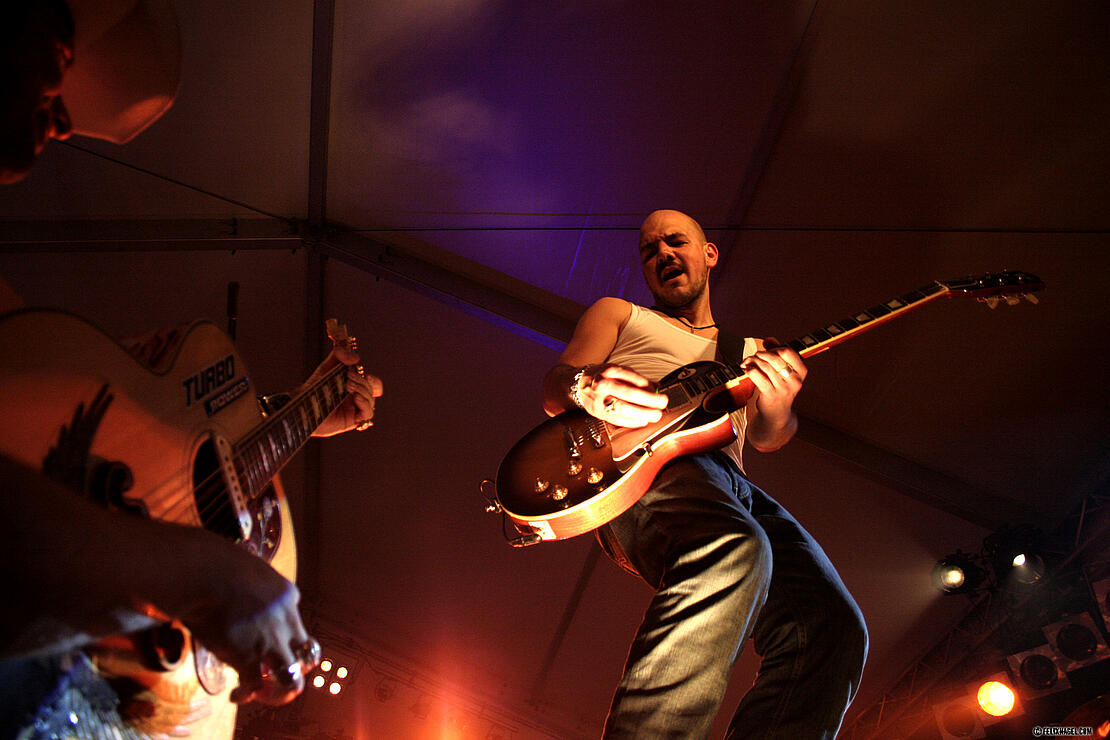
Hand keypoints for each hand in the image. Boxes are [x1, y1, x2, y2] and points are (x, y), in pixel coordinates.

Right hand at [167, 530, 316, 705]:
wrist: (201, 573)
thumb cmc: (214, 564)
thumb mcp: (246, 568)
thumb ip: (249, 584)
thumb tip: (232, 588)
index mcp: (287, 595)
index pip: (294, 618)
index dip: (280, 631)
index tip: (261, 634)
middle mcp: (286, 620)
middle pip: (307, 651)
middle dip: (294, 664)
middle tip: (276, 671)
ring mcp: (269, 641)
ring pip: (292, 675)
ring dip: (282, 688)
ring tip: (267, 692)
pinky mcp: (248, 657)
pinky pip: (256, 687)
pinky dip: (247, 694)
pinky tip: (236, 695)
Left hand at [304, 341, 383, 436]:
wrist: (303, 404)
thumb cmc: (315, 387)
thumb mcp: (327, 367)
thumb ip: (339, 354)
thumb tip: (356, 357)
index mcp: (355, 388)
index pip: (374, 384)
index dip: (373, 380)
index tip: (364, 373)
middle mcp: (357, 399)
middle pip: (372, 390)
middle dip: (362, 382)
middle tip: (348, 378)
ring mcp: (355, 410)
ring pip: (371, 401)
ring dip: (363, 391)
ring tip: (347, 386)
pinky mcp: (352, 421)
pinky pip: (367, 414)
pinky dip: (365, 405)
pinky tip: (356, 398)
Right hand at [575, 364, 667, 427]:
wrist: (579, 386)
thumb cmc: (603, 377)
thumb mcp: (618, 371)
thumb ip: (636, 379)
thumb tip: (655, 387)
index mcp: (610, 371)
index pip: (632, 378)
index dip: (648, 387)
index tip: (659, 392)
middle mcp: (603, 384)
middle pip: (629, 394)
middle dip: (649, 401)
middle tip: (662, 404)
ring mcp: (600, 400)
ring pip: (623, 409)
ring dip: (642, 414)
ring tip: (655, 415)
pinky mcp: (598, 412)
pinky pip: (617, 419)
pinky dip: (632, 422)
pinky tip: (642, 421)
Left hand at [741, 338, 805, 427]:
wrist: (777, 414)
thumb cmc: (779, 388)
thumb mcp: (783, 371)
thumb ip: (777, 353)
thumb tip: (768, 340)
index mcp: (801, 372)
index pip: (788, 351)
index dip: (774, 348)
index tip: (766, 350)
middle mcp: (795, 380)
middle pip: (775, 357)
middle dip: (761, 354)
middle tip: (753, 357)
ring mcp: (784, 389)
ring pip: (765, 366)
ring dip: (752, 361)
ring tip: (746, 362)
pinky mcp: (771, 395)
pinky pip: (758, 377)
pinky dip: (749, 370)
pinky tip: (745, 369)